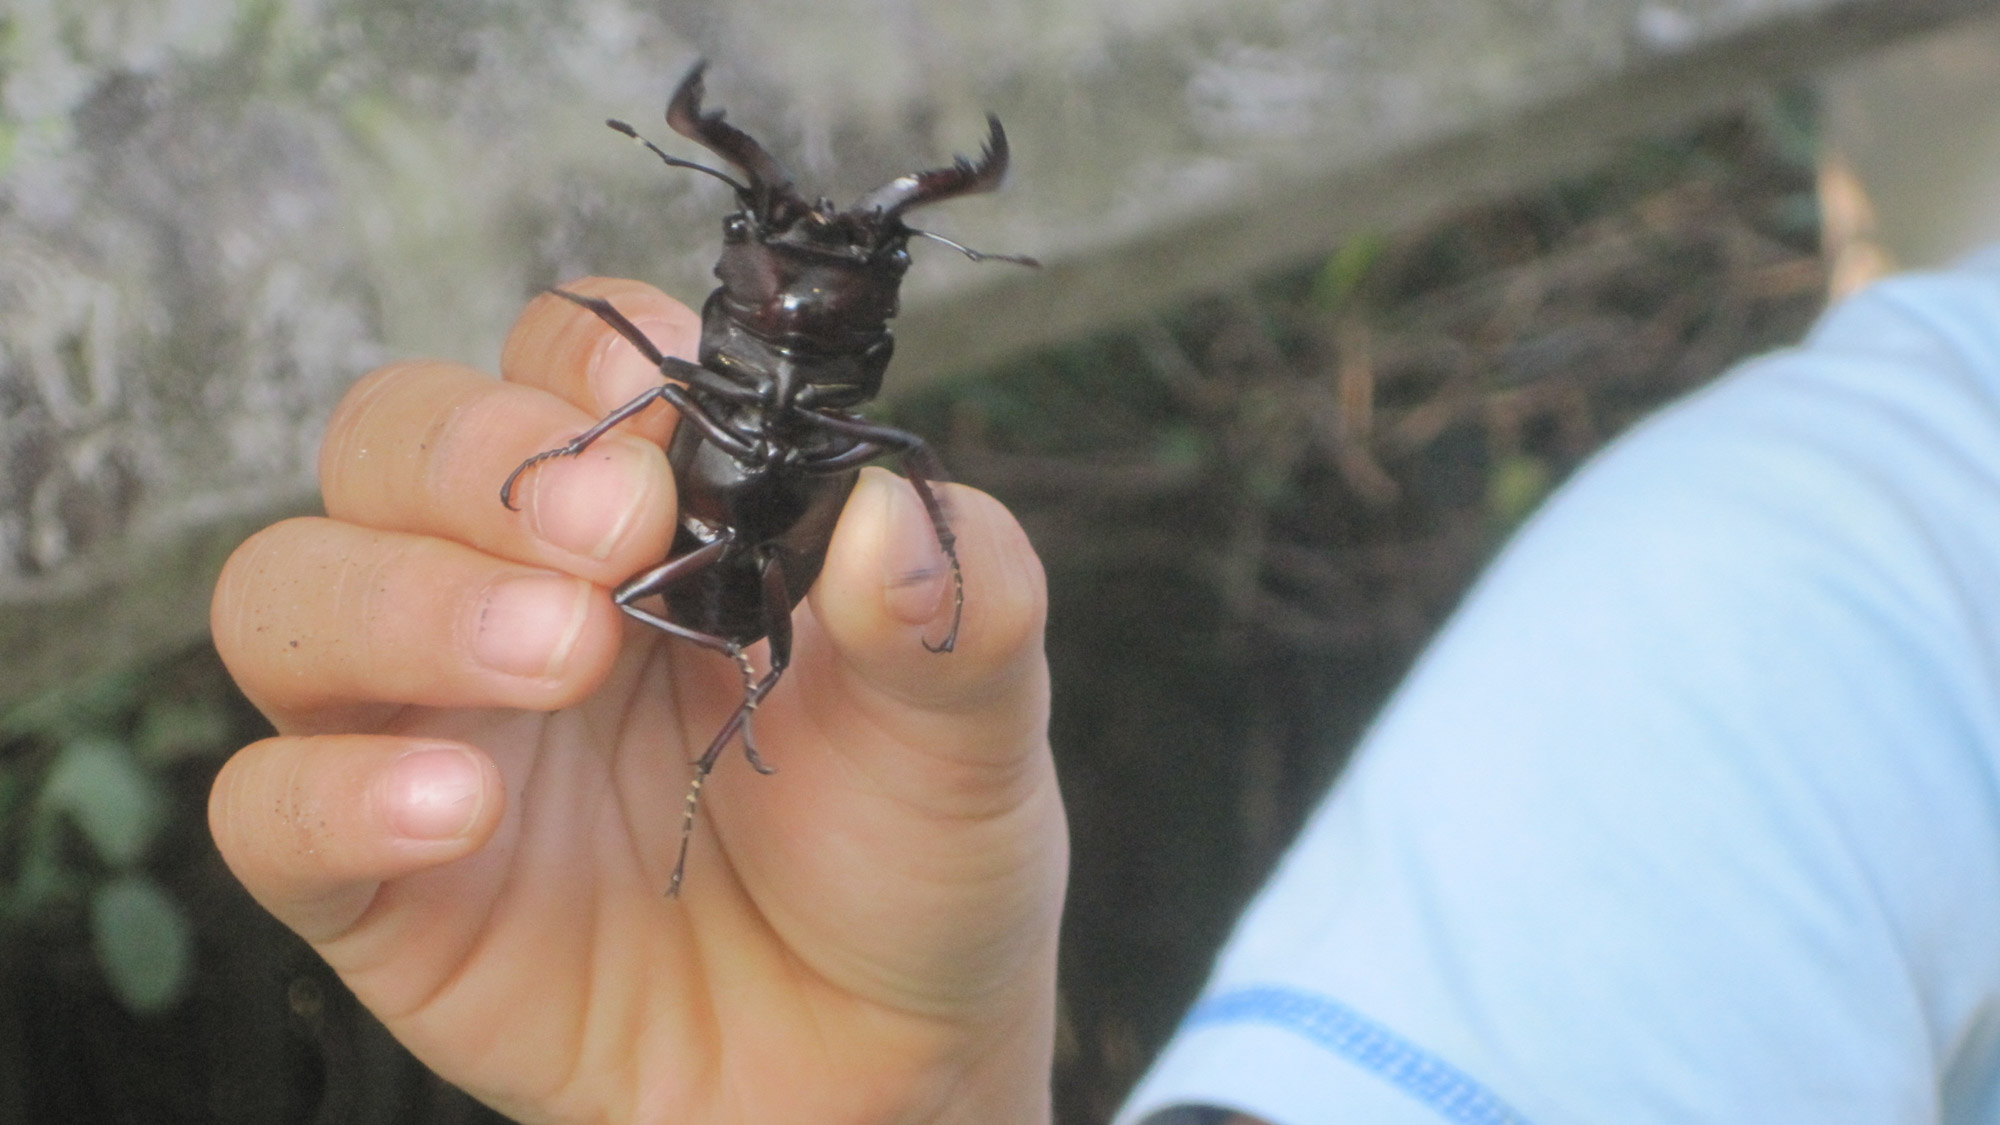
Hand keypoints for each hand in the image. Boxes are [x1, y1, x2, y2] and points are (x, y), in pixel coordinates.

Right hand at [208, 278, 1064, 1124]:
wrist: (882, 1066)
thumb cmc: (912, 857)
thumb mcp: (972, 726)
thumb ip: (957, 607)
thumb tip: (893, 509)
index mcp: (654, 518)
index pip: (555, 358)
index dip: (590, 361)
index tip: (669, 424)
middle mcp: (514, 591)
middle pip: (387, 439)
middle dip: (477, 459)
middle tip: (617, 540)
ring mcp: (433, 730)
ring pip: (287, 596)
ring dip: (402, 601)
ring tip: (559, 660)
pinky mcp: (379, 884)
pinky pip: (265, 809)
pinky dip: (334, 793)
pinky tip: (460, 812)